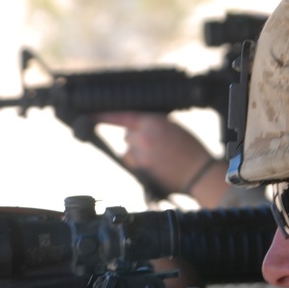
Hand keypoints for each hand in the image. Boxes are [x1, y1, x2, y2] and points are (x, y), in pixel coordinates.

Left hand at [95, 112, 228, 205]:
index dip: (104, 115)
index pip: (122, 116)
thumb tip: (136, 127)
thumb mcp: (173, 127)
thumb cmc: (190, 150)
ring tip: (158, 158)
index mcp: (152, 122)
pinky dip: (140, 165)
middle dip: (137, 139)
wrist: (198, 173)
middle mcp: (143, 136)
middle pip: (127, 136)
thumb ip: (152, 125)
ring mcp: (140, 154)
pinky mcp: (140, 169)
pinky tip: (156, 167)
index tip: (90, 115)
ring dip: (138, 153)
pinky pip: (133, 163)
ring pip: (129, 151)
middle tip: (154, 146)